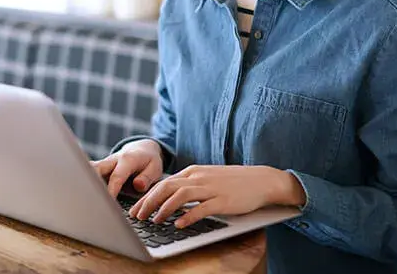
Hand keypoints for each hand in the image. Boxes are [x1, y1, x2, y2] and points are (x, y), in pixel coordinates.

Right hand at [90, 139, 163, 197]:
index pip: (116, 177)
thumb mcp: (155, 168)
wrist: (142, 149)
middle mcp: (112, 160)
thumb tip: (138, 185)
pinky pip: (89, 174)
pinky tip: (83, 196)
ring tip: (82, 199)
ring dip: (84, 182)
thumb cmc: (149, 161)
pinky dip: (85, 183)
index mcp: (127, 160)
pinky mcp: (100, 169)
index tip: (108, 202)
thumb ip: (146, 177)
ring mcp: (104, 164)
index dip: (111, 190)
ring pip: (89, 170)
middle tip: (89, 201)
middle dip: (90, 183)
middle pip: (96, 169)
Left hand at [129, 165, 301, 228]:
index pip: (163, 183)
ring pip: (180, 196)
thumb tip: (167, 196)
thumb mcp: (207, 178)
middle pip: (166, 188)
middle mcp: (199, 177)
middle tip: (137, 217)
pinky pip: (201, 208)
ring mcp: (211, 188)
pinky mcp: (223, 200)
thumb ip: (188, 185)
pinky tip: (178, 225)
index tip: (135, 210)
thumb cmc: (233, 182)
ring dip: (163, 209)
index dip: (146, 197)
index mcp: (193, 172)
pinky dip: (187, 216)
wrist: (261, 180)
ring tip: (154, 221)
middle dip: (148, 203)